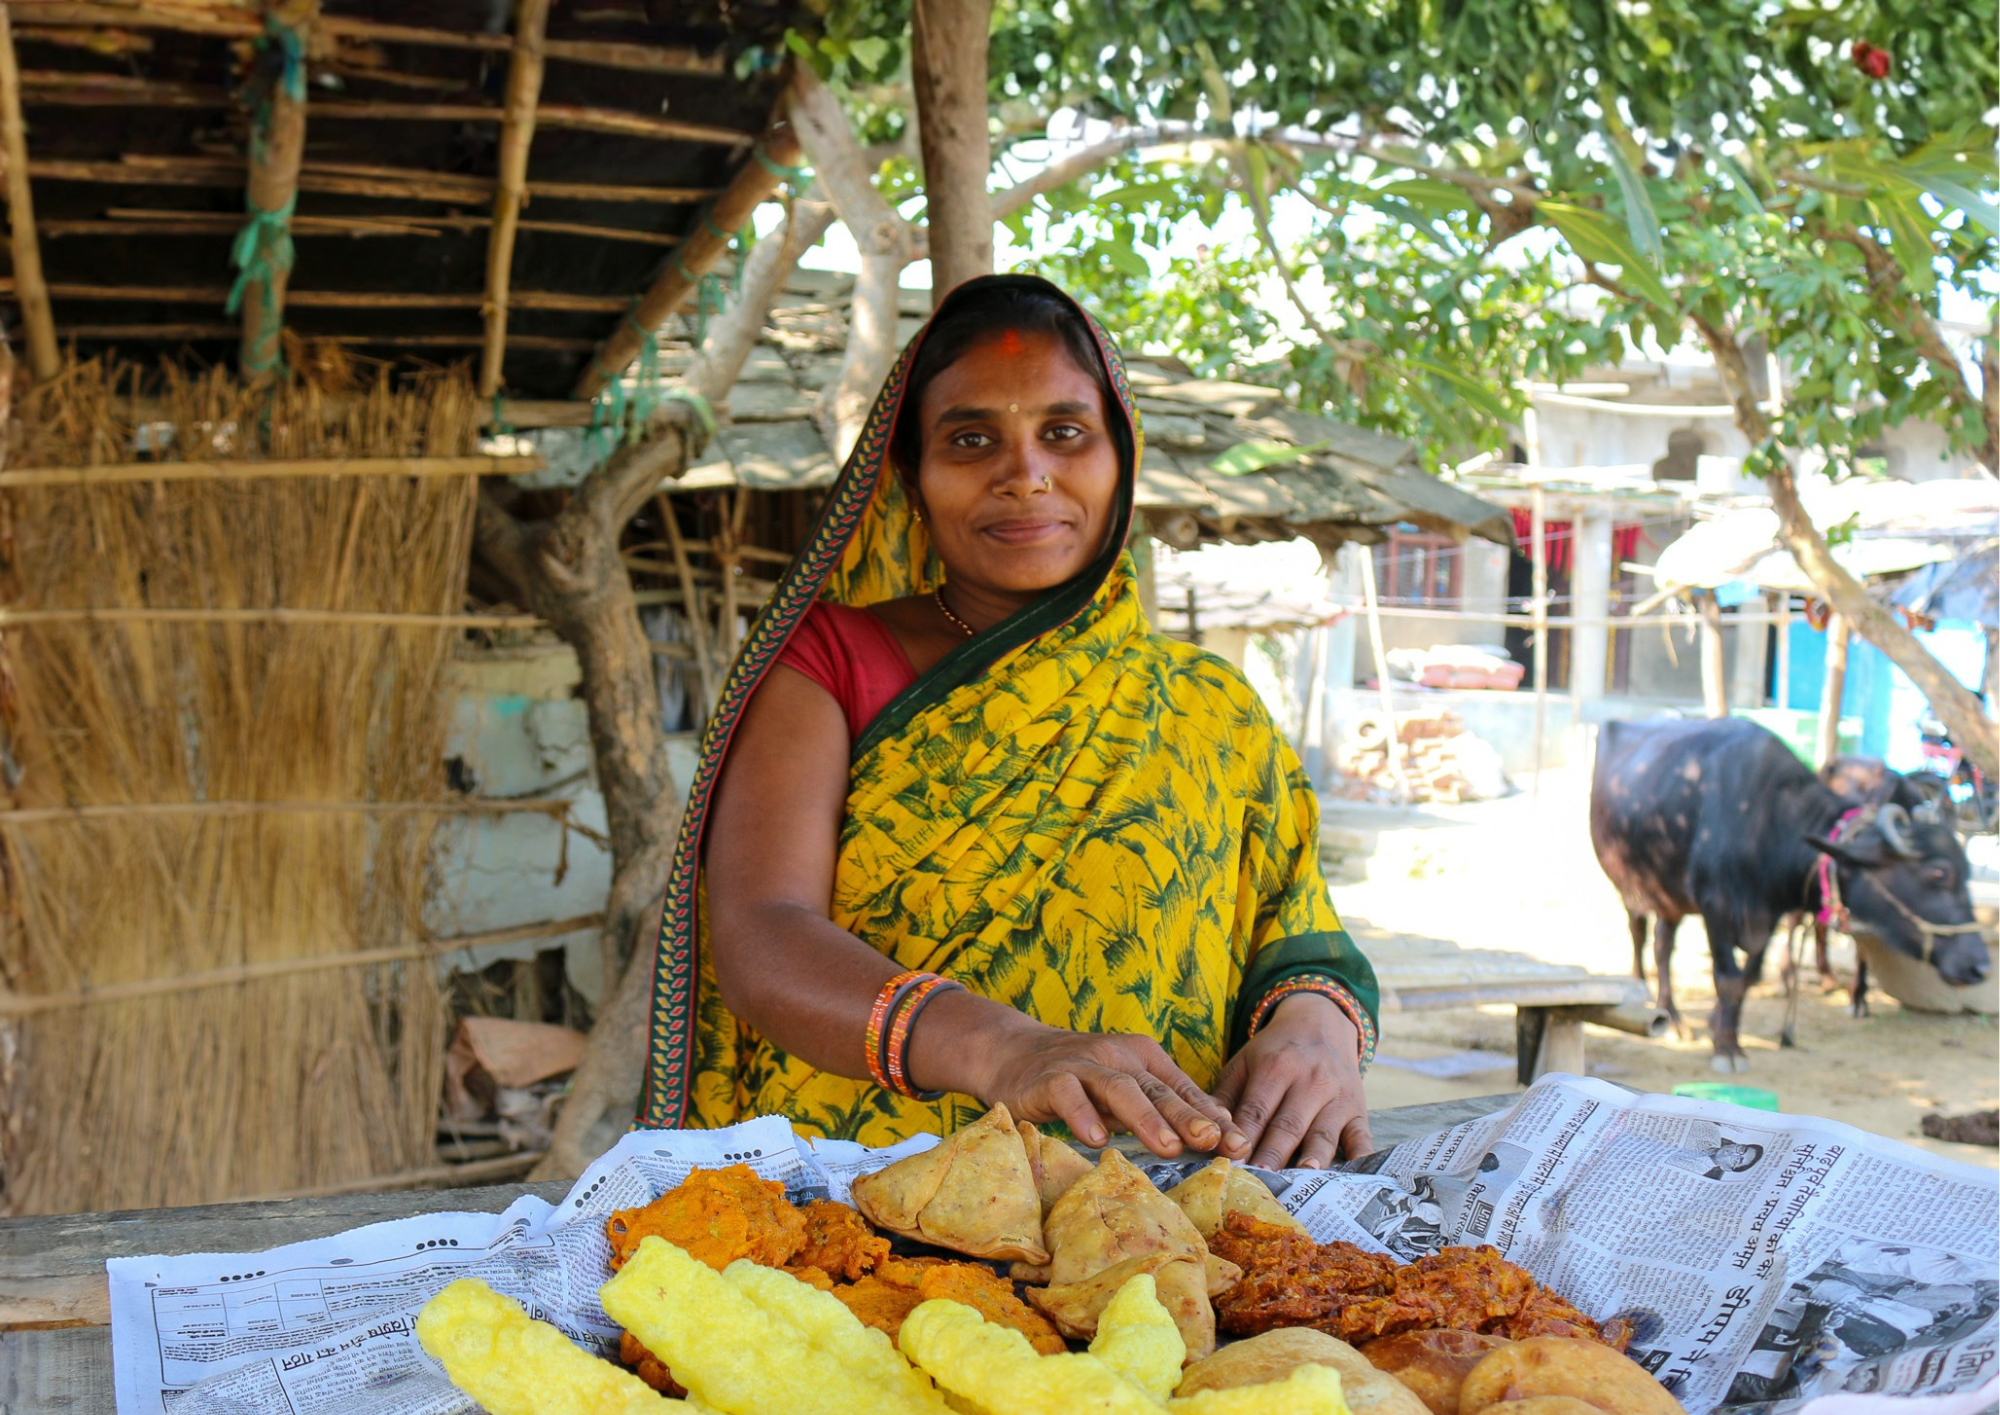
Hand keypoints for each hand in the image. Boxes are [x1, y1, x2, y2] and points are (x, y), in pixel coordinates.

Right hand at [970, 1022, 1245, 1157]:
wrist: (1013, 1054)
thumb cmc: (1080, 1079)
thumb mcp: (1125, 1086)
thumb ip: (1163, 1104)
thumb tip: (1219, 1128)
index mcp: (1143, 1057)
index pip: (1183, 1089)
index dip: (1212, 1116)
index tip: (1240, 1144)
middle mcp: (1118, 1056)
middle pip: (1158, 1089)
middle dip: (1189, 1117)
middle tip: (1214, 1141)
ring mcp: (1083, 1064)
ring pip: (1120, 1089)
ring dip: (1146, 1118)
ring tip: (1169, 1147)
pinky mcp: (1050, 1078)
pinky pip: (1069, 1095)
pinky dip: (1084, 1116)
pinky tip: (1098, 1140)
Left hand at [1211, 992, 1370, 1168]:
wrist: (1321, 1024)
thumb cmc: (1275, 1052)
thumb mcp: (1245, 1062)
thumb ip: (1225, 1097)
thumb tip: (1207, 1133)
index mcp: (1275, 1067)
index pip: (1256, 1110)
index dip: (1243, 1138)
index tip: (1231, 1165)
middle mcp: (1310, 1081)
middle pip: (1288, 1125)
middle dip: (1272, 1155)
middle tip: (1259, 1182)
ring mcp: (1338, 1096)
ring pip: (1323, 1134)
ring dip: (1312, 1158)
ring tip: (1300, 1181)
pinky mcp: (1359, 1110)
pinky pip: (1362, 1137)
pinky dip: (1360, 1158)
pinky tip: (1353, 1178)